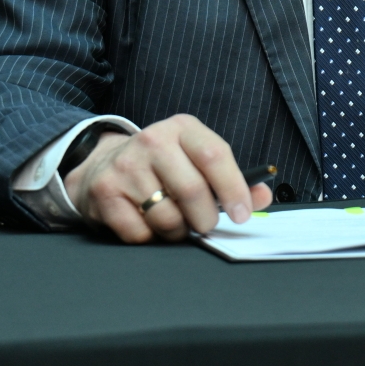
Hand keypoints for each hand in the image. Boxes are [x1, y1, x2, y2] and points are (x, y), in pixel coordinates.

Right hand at [63, 114, 273, 243]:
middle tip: (206, 225)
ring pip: (166, 216)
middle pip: (192, 190)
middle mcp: (153, 141)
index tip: (243, 215)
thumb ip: (232, 178)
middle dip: (206, 218)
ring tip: (177, 223)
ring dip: (179, 231)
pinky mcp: (105, 192)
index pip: (215, 155)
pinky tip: (150, 223)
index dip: (234, 189)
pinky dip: (151, 237)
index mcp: (183, 128)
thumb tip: (261, 197)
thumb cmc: (163, 166)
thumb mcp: (196, 159)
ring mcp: (126, 165)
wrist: (104, 165)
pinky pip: (140, 232)